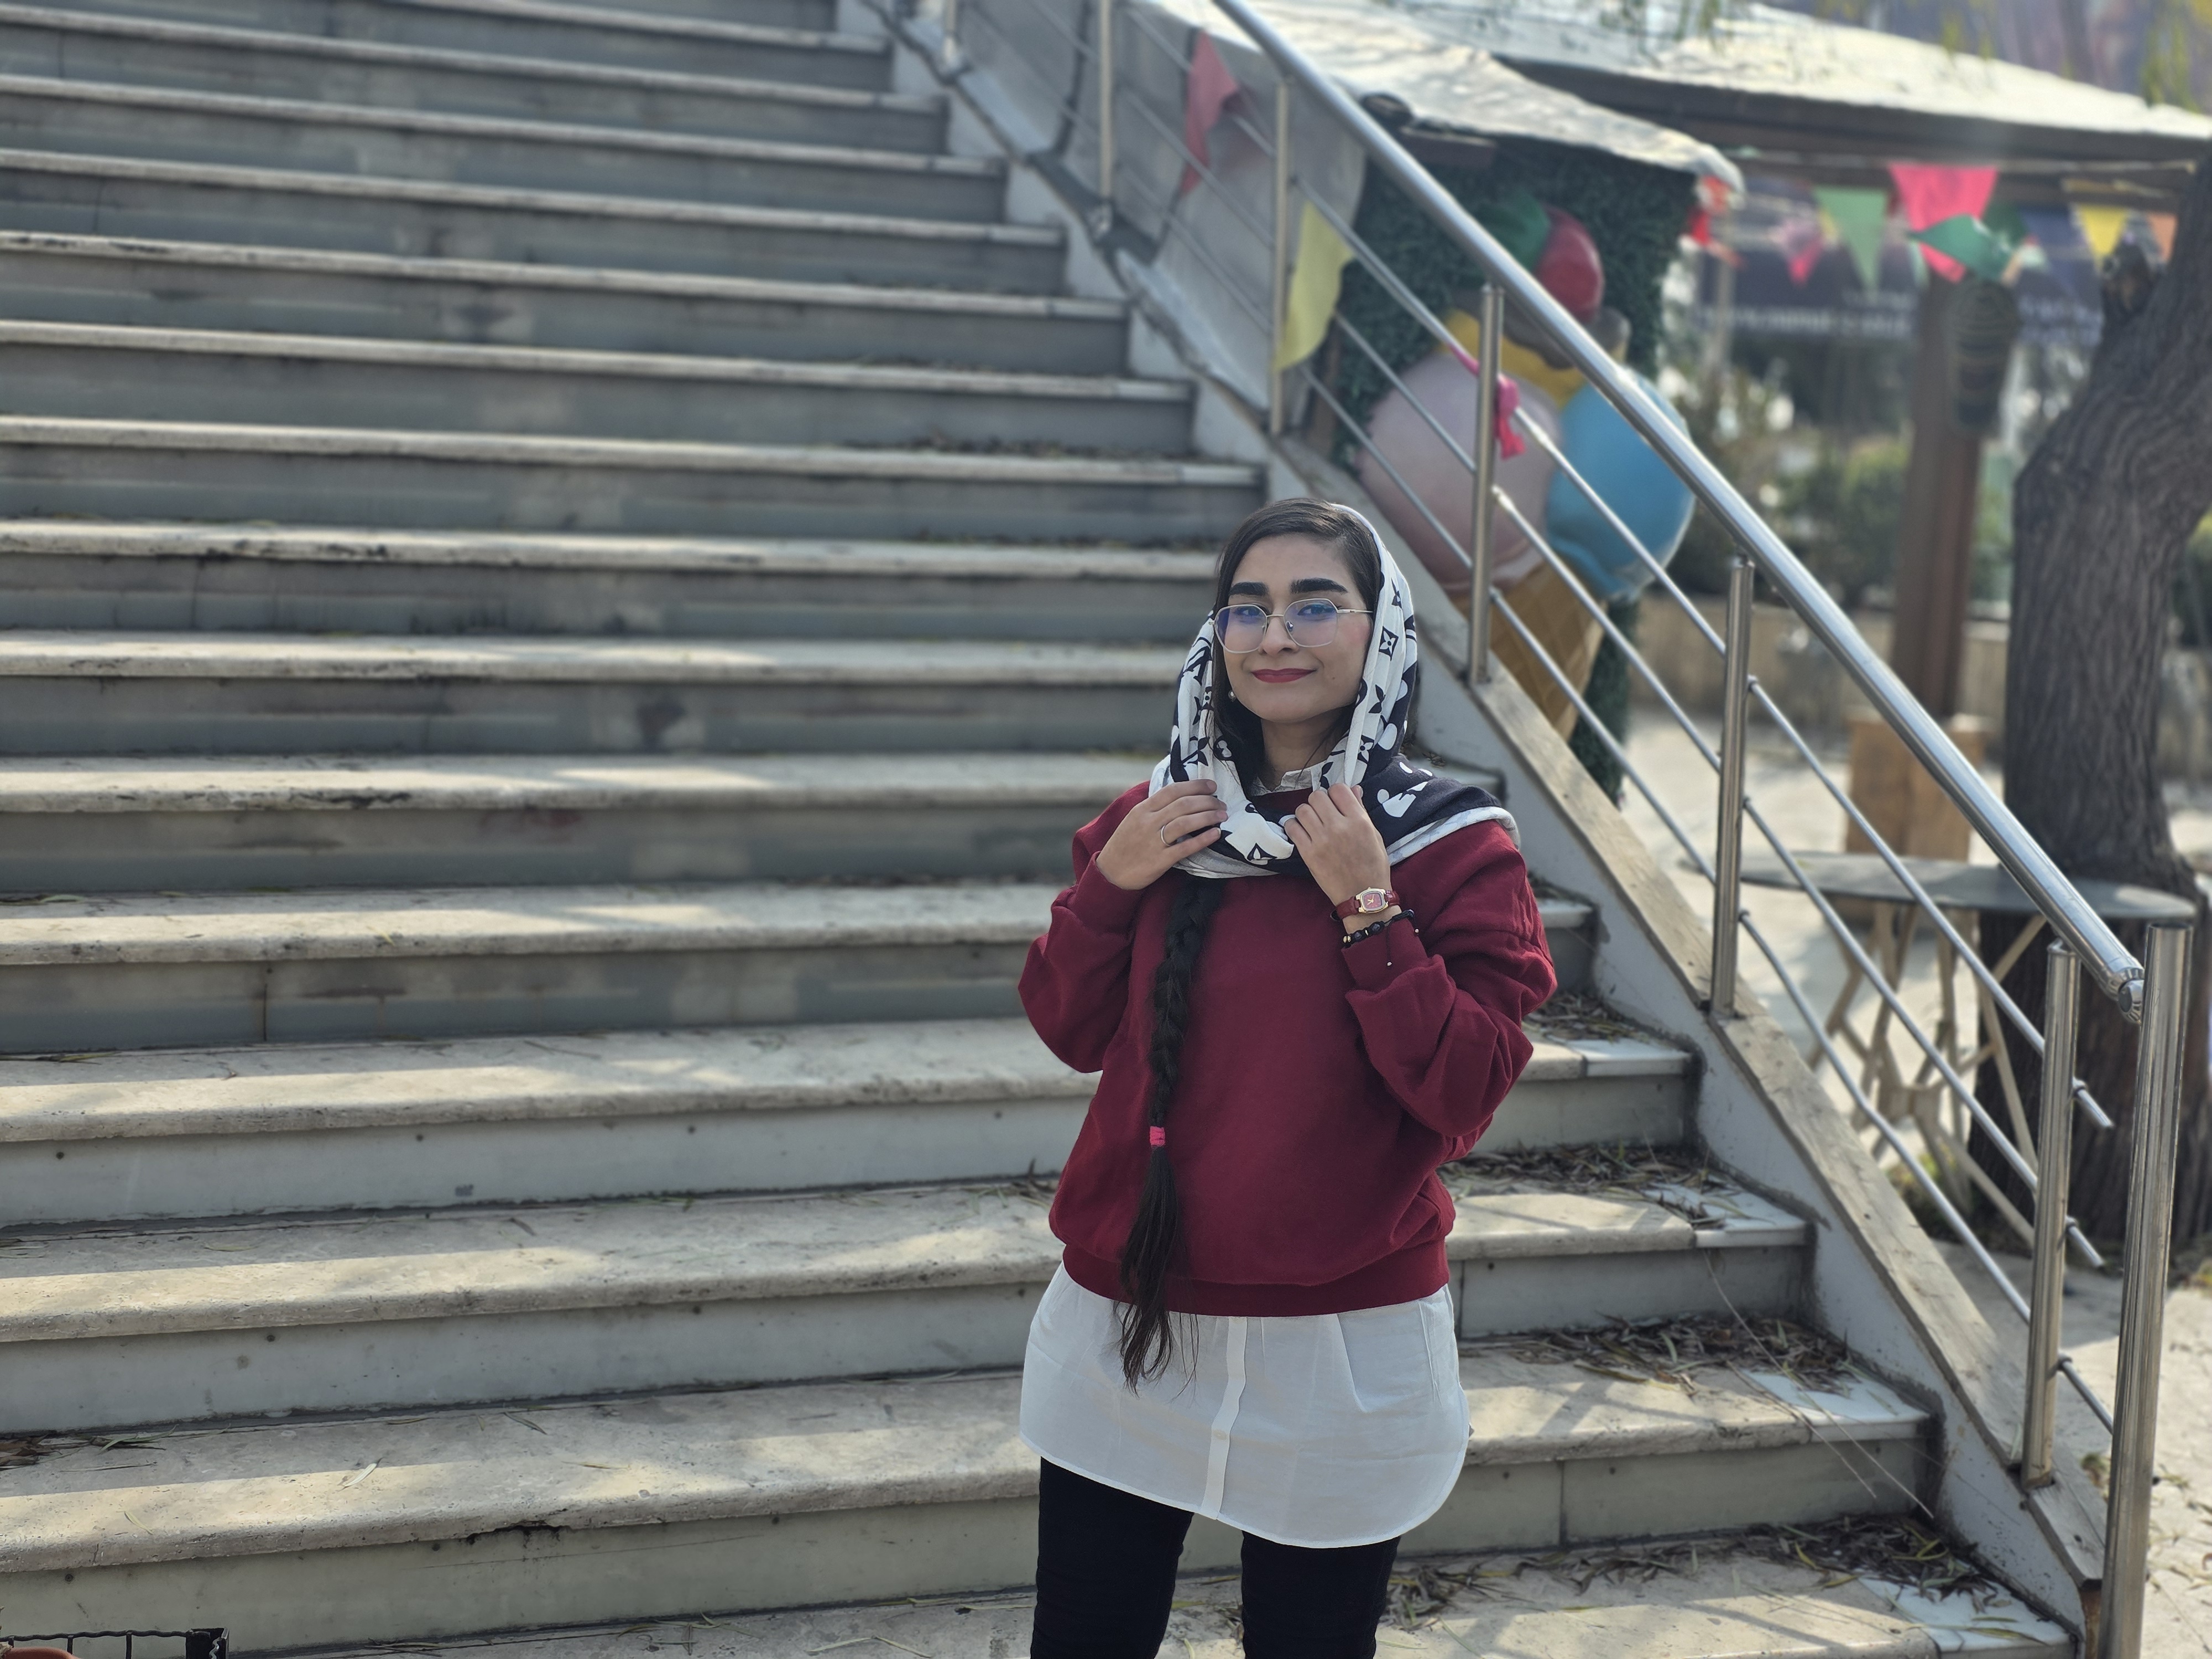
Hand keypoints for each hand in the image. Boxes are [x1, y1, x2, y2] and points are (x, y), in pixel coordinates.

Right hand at [1095, 780, 1225, 890]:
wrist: (1111, 872)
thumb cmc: (1125, 844)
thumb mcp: (1134, 819)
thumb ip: (1154, 808)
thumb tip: (1181, 796)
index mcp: (1142, 809)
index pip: (1172, 790)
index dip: (1195, 786)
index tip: (1211, 786)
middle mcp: (1148, 822)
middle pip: (1183, 805)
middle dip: (1207, 801)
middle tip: (1221, 803)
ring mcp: (1154, 841)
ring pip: (1186, 822)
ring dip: (1208, 816)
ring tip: (1222, 816)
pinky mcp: (1160, 860)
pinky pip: (1185, 847)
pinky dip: (1203, 839)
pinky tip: (1215, 834)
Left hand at [1283, 784, 1396, 929]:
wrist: (1363, 896)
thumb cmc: (1373, 866)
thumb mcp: (1374, 835)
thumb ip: (1361, 811)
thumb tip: (1353, 789)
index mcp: (1359, 821)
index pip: (1339, 789)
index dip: (1336, 793)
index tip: (1336, 802)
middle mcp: (1339, 827)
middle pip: (1317, 796)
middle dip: (1319, 802)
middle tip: (1323, 813)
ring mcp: (1322, 840)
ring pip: (1302, 809)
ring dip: (1306, 812)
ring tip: (1311, 822)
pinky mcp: (1308, 853)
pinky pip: (1292, 828)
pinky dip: (1294, 826)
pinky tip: (1301, 831)